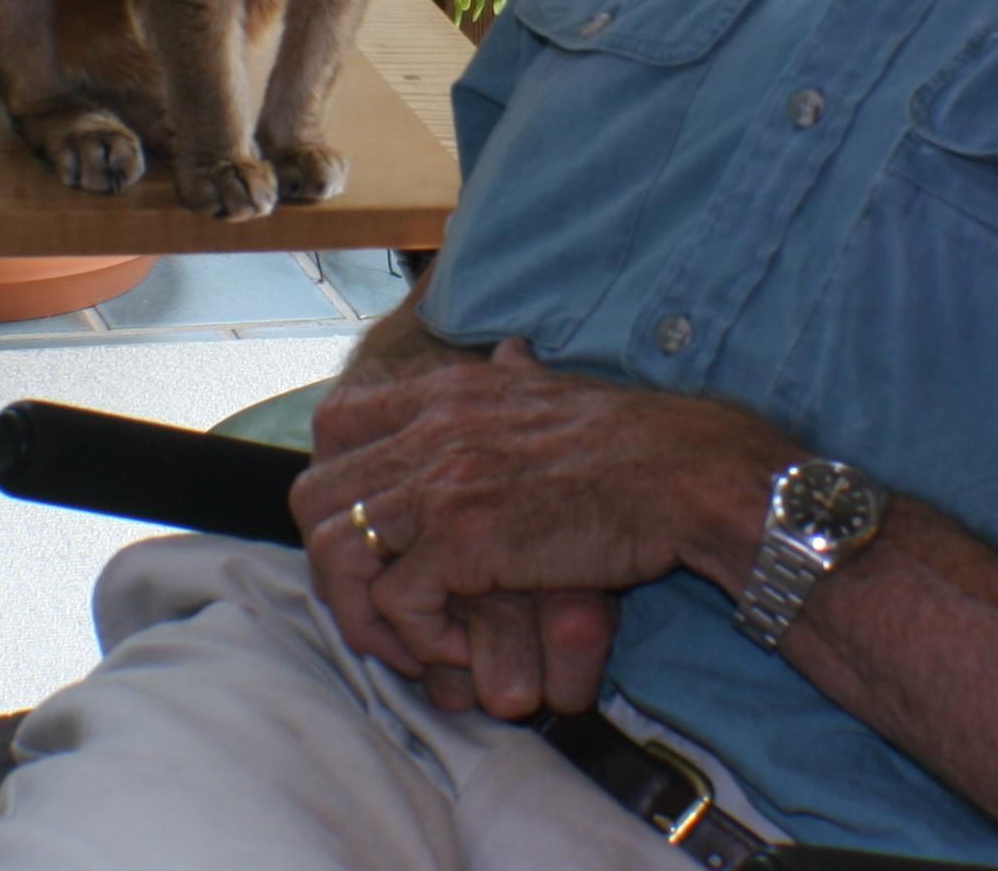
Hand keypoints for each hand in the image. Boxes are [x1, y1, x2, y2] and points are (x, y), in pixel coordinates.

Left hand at [291, 338, 796, 699]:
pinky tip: (462, 647)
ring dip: (363, 611)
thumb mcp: (550, 390)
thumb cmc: (629, 442)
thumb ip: (509, 377)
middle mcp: (429, 429)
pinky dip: (420, 636)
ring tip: (409, 641)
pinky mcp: (466, 539)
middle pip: (313, 496)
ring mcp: (442, 482)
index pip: (335, 422)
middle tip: (378, 607)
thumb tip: (504, 351)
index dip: (334, 482)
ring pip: (335, 552)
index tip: (368, 531)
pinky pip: (398, 601)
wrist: (684, 472)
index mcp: (445, 391)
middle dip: (332, 566)